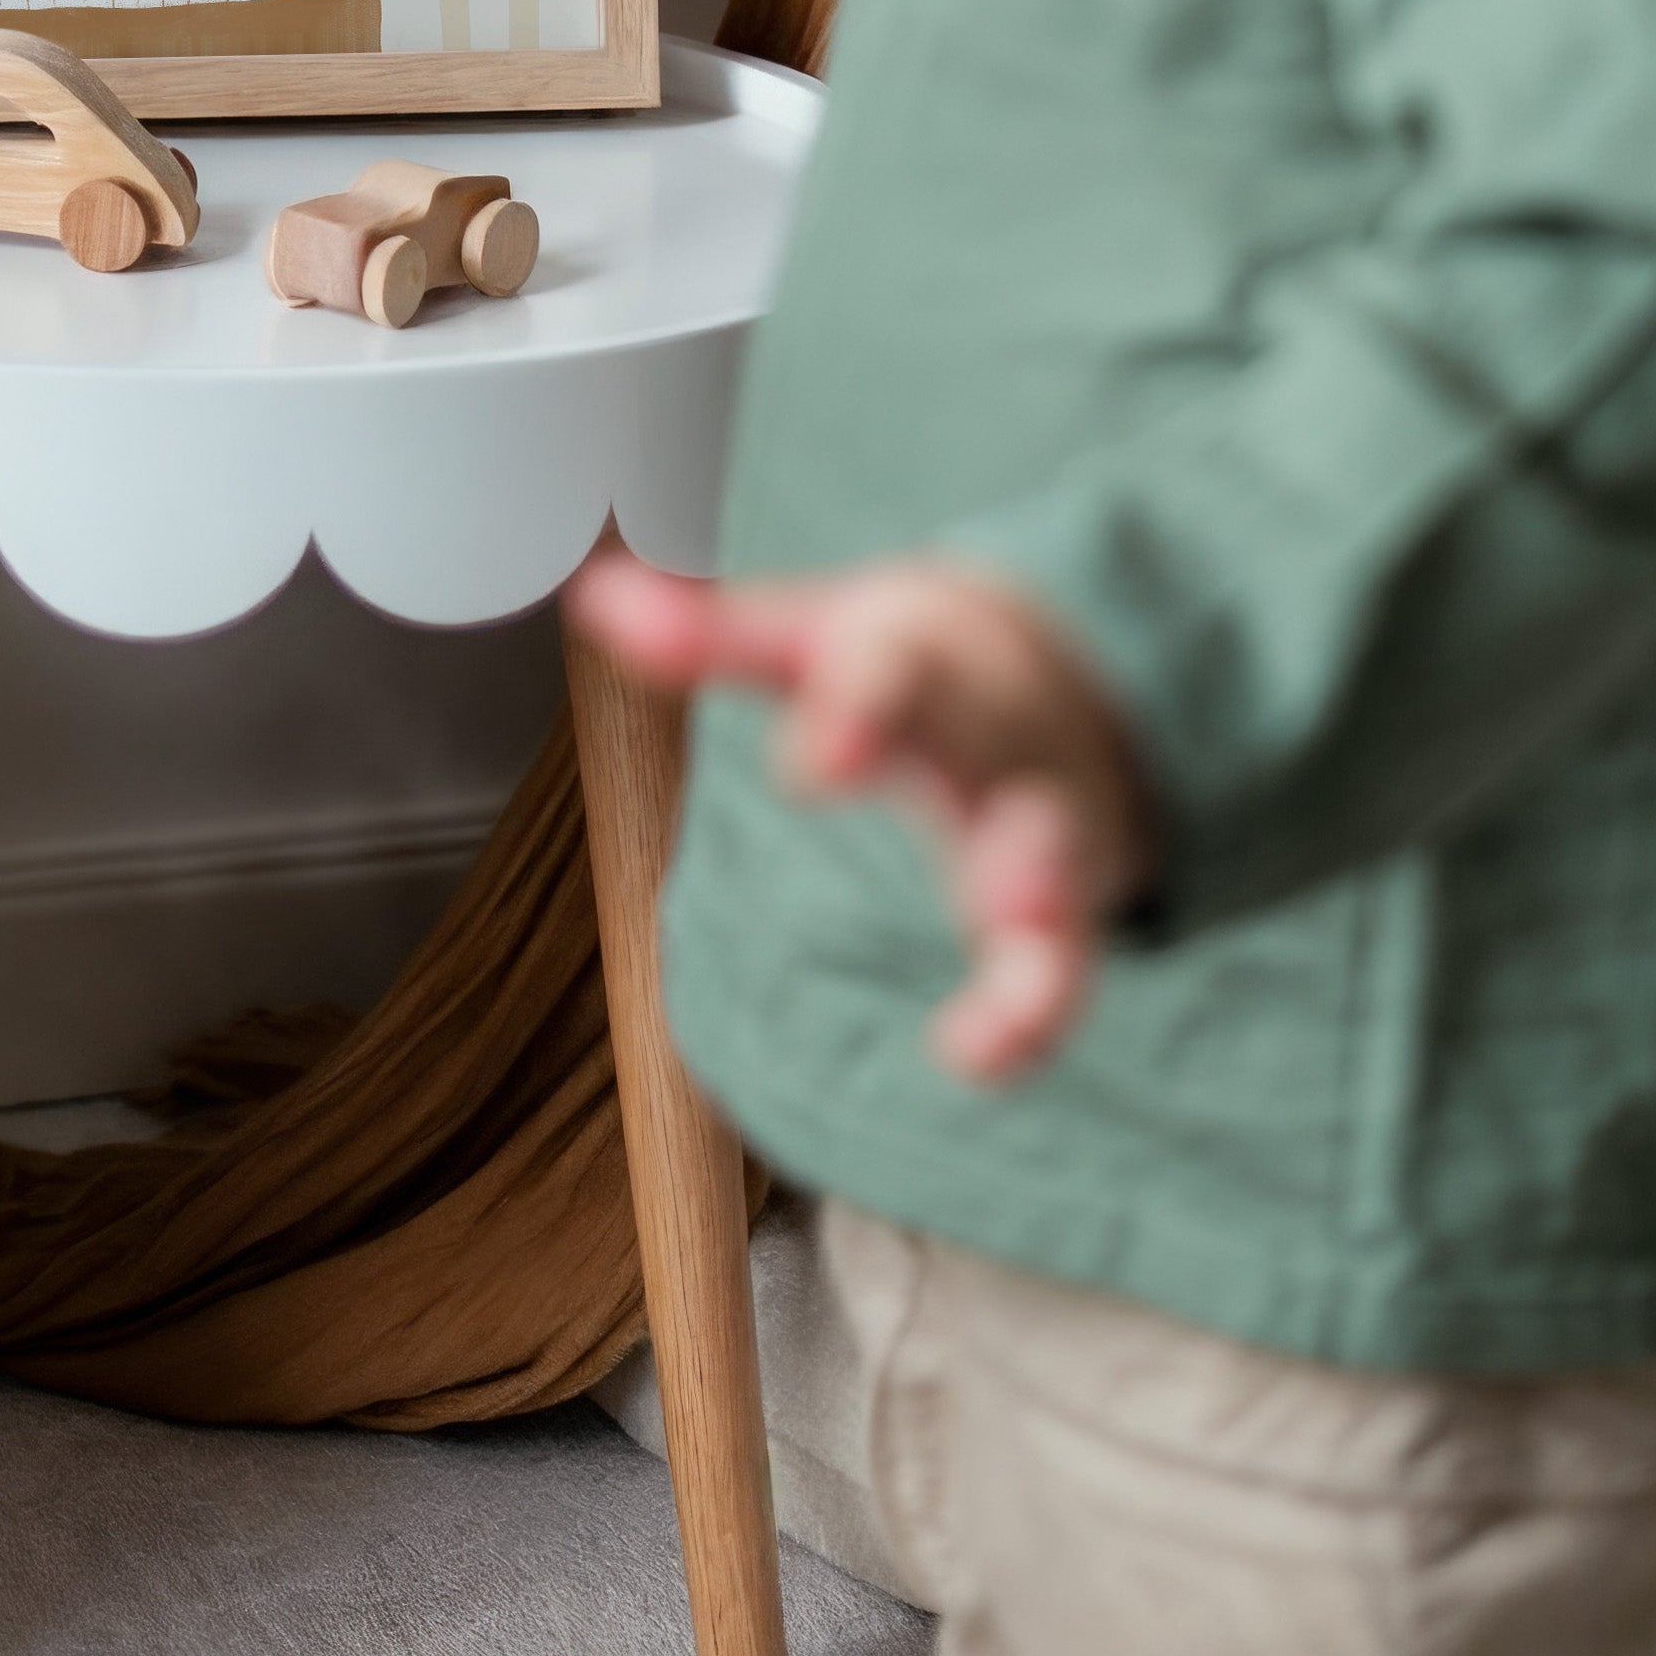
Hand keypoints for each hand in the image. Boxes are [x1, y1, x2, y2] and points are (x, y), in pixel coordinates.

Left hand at [564, 545, 1148, 1082]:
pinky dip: (1029, 1013)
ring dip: (1042, 892)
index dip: (858, 714)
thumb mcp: (811, 637)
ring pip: (1057, 860)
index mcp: (926, 658)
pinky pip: (1058, 965)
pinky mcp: (1060, 910)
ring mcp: (1042, 820)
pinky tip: (973, 1056)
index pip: (897, 670)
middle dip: (985, 794)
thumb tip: (595, 599)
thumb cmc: (908, 662)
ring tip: (1019, 923)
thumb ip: (711, 635)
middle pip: (1000, 750)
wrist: (1059, 670)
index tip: (810, 769)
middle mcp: (997, 731)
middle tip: (989, 875)